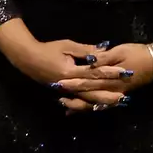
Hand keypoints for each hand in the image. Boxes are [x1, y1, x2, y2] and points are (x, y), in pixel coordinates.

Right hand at [0, 24, 130, 106]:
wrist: (27, 58)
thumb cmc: (48, 49)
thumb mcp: (67, 46)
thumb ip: (86, 50)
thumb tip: (104, 50)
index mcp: (70, 72)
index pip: (94, 73)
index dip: (110, 72)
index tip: (124, 72)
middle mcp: (68, 84)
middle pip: (92, 91)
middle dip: (109, 92)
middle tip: (125, 95)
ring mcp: (65, 91)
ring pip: (86, 99)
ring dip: (101, 101)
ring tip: (116, 102)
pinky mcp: (63, 92)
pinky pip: (78, 100)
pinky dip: (89, 103)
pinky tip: (100, 106)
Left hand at [53, 42, 152, 111]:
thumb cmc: (138, 53)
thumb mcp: (120, 51)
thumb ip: (104, 58)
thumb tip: (88, 62)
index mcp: (112, 78)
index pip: (90, 81)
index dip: (75, 83)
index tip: (60, 83)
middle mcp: (114, 89)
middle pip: (91, 95)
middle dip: (74, 97)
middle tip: (58, 99)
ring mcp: (117, 93)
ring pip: (97, 103)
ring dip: (82, 105)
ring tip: (67, 107)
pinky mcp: (120, 93)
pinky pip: (104, 103)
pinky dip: (93, 106)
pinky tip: (85, 108)